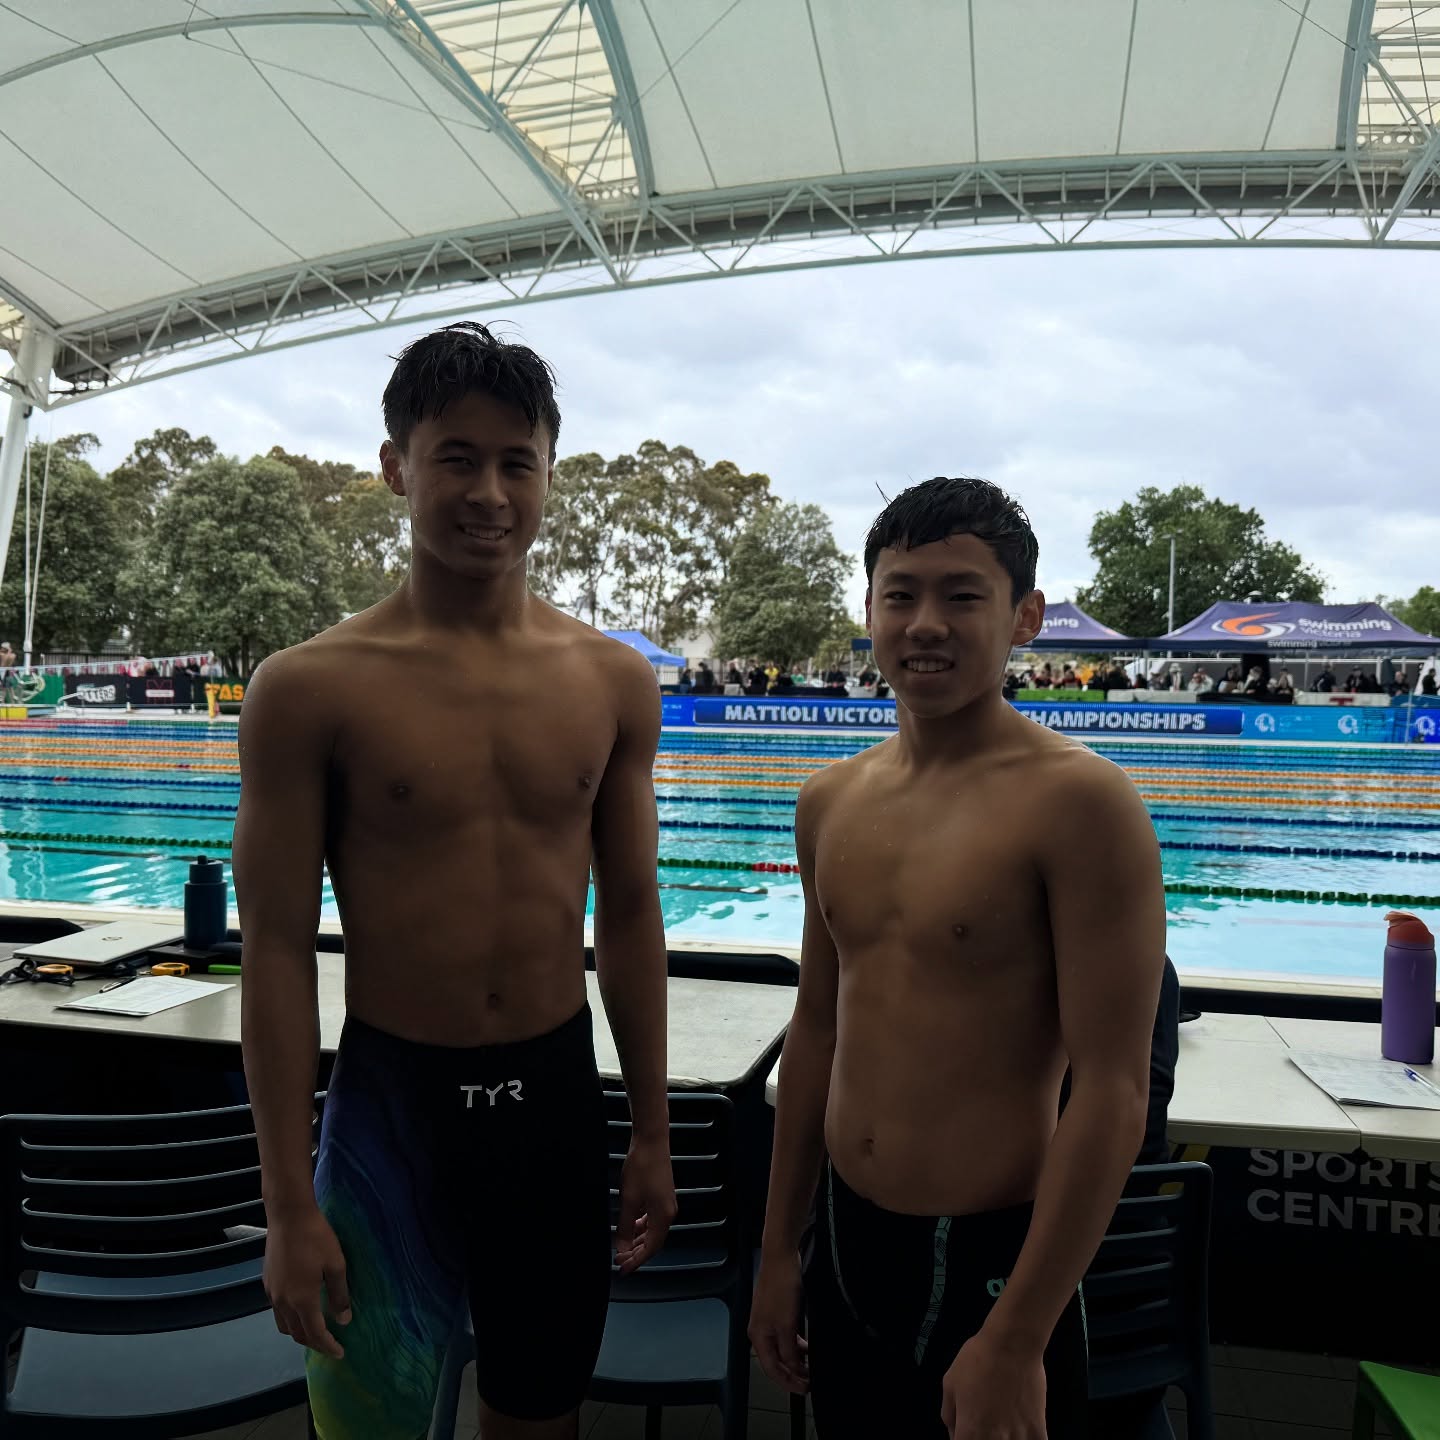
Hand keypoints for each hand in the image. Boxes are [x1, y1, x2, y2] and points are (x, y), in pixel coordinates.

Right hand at [263, 1205, 350, 1358]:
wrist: (288, 1215)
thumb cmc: (316, 1237)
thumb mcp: (336, 1264)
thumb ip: (339, 1295)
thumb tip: (343, 1320)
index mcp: (302, 1300)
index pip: (315, 1334)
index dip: (328, 1346)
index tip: (340, 1353)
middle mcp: (283, 1302)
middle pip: (296, 1334)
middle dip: (314, 1343)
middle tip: (329, 1344)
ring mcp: (272, 1293)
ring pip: (284, 1325)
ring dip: (299, 1332)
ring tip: (315, 1329)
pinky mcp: (267, 1282)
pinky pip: (277, 1310)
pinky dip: (290, 1317)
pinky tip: (301, 1308)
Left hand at [615, 1135, 675, 1273]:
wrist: (651, 1141)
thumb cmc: (643, 1166)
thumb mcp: (629, 1200)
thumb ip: (625, 1227)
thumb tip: (622, 1248)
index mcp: (664, 1216)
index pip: (650, 1248)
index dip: (636, 1261)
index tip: (622, 1269)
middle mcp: (669, 1212)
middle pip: (653, 1241)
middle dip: (636, 1253)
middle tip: (619, 1260)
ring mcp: (666, 1203)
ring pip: (652, 1231)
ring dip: (638, 1240)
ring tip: (622, 1247)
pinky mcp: (661, 1195)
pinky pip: (652, 1219)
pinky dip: (641, 1227)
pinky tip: (630, 1226)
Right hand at [749, 1249, 808, 1393]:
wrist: (781, 1257)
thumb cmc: (780, 1285)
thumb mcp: (787, 1324)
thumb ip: (789, 1350)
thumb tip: (793, 1369)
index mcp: (758, 1336)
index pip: (771, 1370)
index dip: (788, 1383)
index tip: (804, 1390)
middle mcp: (760, 1330)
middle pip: (776, 1361)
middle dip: (792, 1374)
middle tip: (810, 1381)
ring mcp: (768, 1320)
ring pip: (782, 1349)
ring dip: (796, 1360)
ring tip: (811, 1366)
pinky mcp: (777, 1311)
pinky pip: (786, 1336)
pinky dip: (797, 1345)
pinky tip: (807, 1346)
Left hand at [940, 1330, 1046, 1439]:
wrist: (1012, 1344)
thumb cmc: (978, 1359)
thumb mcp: (950, 1383)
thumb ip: (949, 1415)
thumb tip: (954, 1433)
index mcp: (970, 1432)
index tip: (966, 1432)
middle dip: (982, 1437)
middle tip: (986, 1422)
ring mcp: (1018, 1438)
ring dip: (1005, 1439)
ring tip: (1002, 1423)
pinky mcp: (1038, 1432)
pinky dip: (1027, 1439)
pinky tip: (1022, 1431)